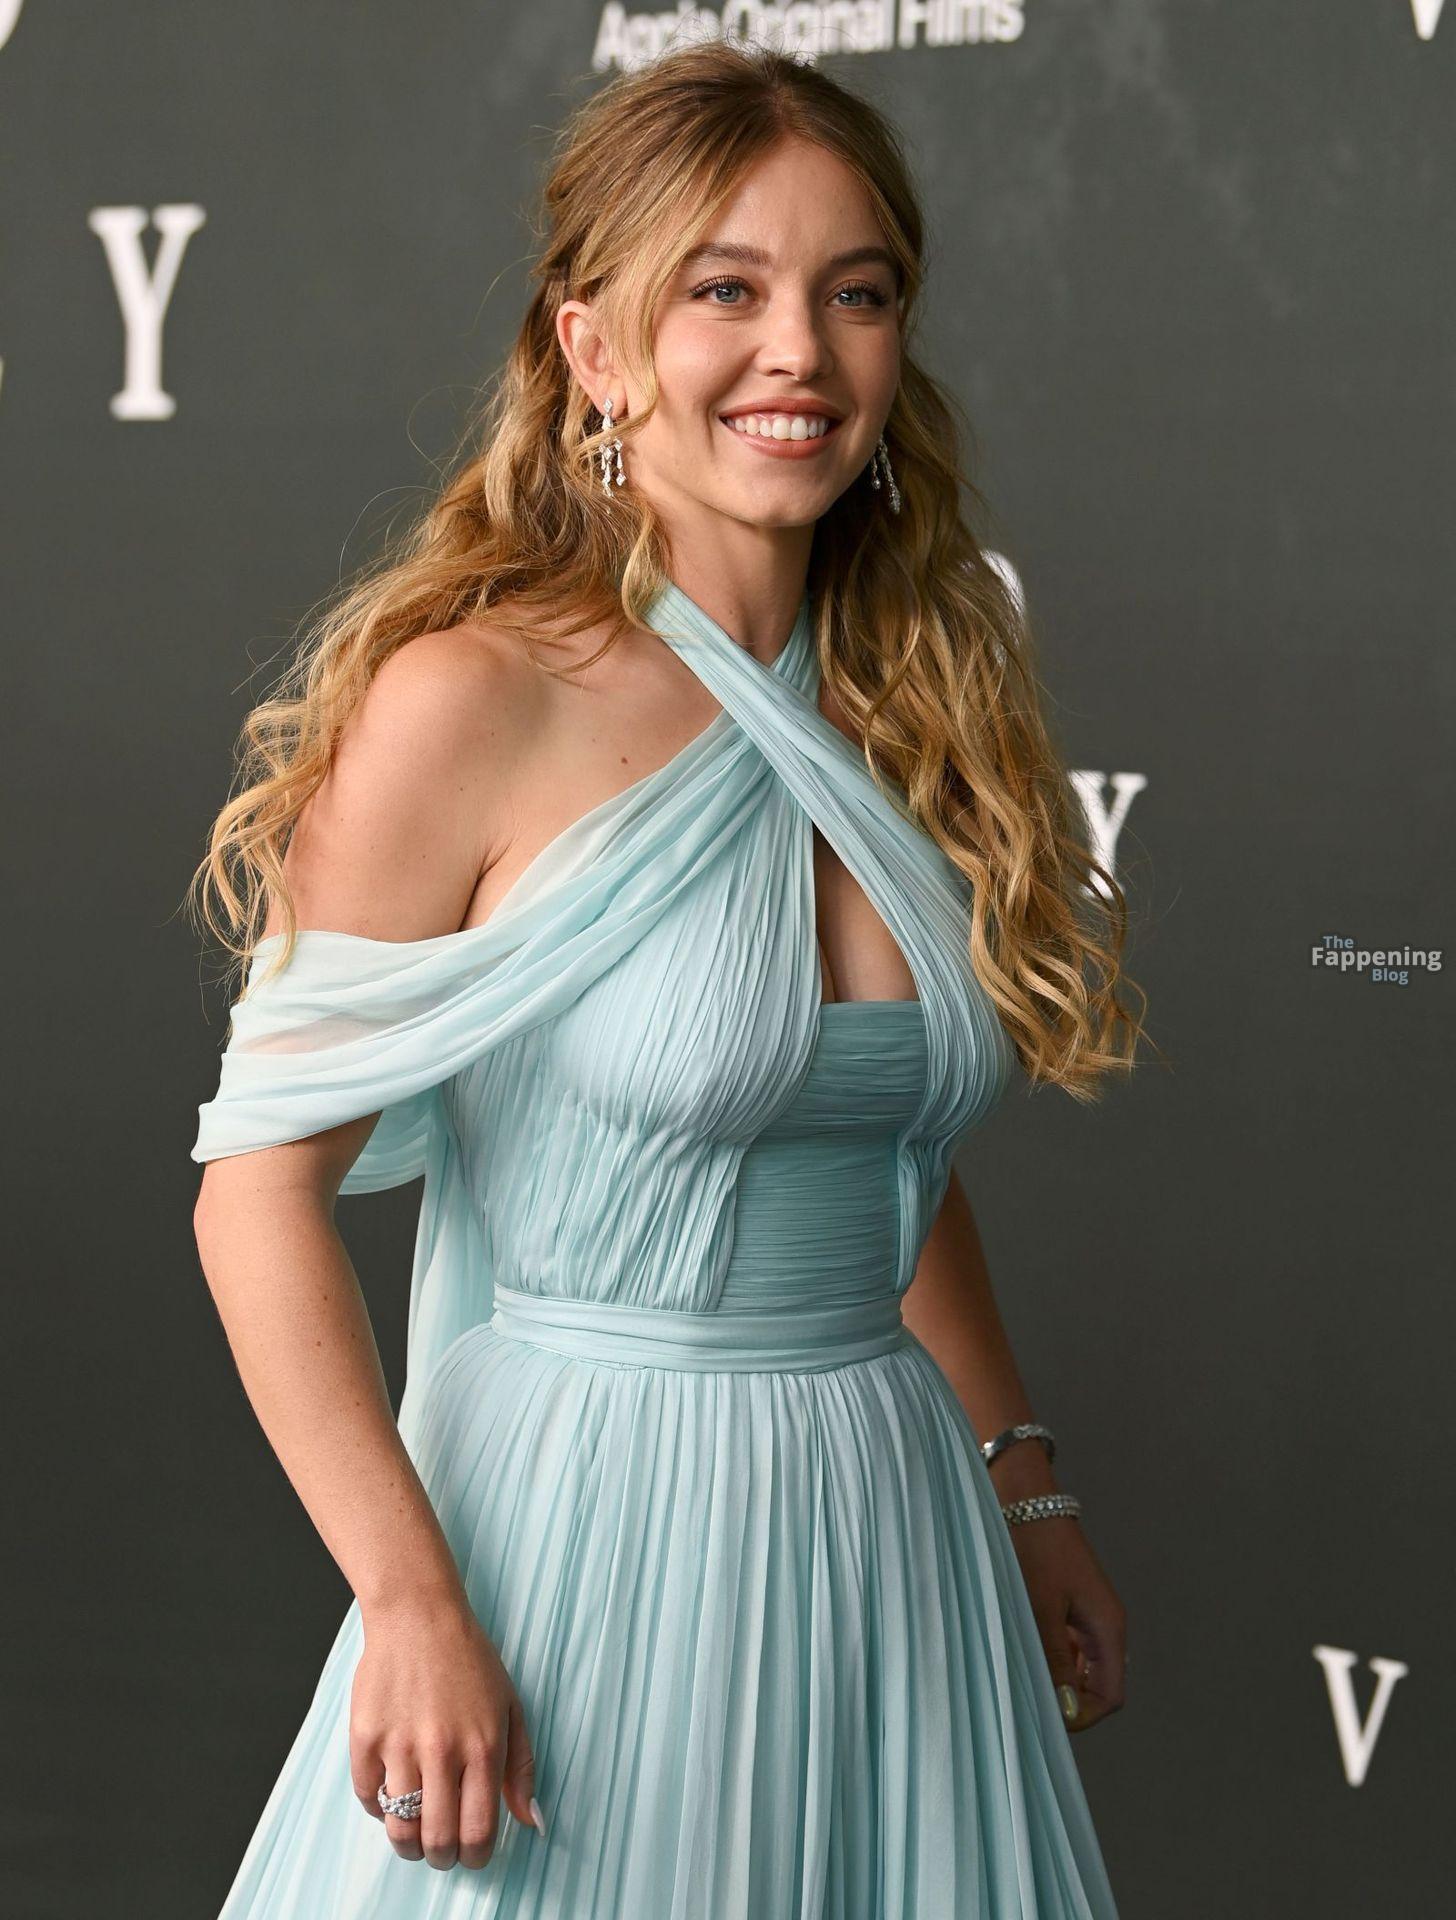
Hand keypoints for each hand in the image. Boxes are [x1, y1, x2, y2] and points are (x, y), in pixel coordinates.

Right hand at [349, 1591, 542, 1869]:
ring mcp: (400, 1745)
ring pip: (399, 1830)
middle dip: (442, 1856)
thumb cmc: (469, 1660)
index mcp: (483, 1746)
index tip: (472, 1853)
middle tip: (442, 1848)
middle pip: (437, 1841)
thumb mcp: (510, 1707)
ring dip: (408, 1844)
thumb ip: (520, 1768)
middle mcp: (442, 1750)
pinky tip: (392, 1791)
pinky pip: (367, 1799)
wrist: (418, 1616)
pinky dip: (378, 1808)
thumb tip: (530, 1821)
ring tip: (415, 1832)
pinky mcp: (365, 1737)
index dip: (476, 1857)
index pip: (479, 1832)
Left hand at [1006, 1512, 1126, 1732]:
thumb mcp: (1041, 1609)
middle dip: (1068, 1698)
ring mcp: (1087, 1614)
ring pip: (1080, 1666)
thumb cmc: (1034, 1550)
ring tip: (1022, 1674)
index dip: (1084, 1714)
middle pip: (1098, 1684)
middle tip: (1030, 1698)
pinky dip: (1049, 1655)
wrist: (1025, 1497)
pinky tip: (1022, 1651)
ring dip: (1056, 1676)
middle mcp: (1104, 1624)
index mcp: (1108, 1627)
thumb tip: (1066, 1710)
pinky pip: (1067, 1645)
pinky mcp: (1069, 1603)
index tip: (1049, 1718)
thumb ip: (1055, 1661)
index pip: (1111, 1695)